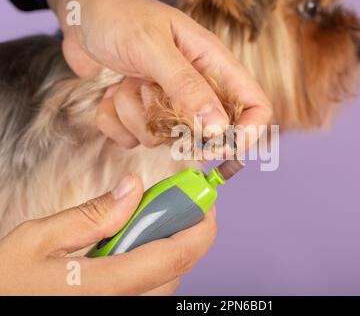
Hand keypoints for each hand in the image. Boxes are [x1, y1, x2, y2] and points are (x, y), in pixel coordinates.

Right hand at [0, 174, 216, 294]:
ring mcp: (121, 308)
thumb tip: (133, 188)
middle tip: (174, 200)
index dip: (199, 226)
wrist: (1, 305)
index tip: (205, 200)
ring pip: (167, 278)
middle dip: (186, 229)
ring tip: (147, 218)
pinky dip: (154, 259)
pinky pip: (150, 286)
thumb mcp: (37, 240)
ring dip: (169, 243)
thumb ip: (91, 216)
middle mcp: (122, 304)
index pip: (175, 255)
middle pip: (178, 266)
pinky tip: (132, 242)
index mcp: (106, 287)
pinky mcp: (117, 306)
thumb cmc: (7, 282)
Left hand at [47, 0, 271, 149]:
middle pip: (209, 133)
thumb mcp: (153, 48)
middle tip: (157, 107)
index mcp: (214, 65)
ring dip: (139, 117)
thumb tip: (219, 128)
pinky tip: (111, 93)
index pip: (255, 105)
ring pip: (166, 139)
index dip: (247, 132)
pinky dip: (116, 121)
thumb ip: (187, 86)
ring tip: (128, 83)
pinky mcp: (143, 114)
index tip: (221, 146)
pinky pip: (134, 138)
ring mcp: (169, 104)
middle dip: (178, 128)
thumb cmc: (120, 18)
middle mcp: (197, 88)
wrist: (82, 16)